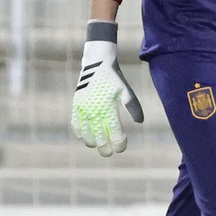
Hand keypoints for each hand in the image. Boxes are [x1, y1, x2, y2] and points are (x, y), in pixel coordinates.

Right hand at [70, 23, 143, 156]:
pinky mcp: (76, 106)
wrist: (96, 63)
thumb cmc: (114, 79)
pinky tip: (85, 136)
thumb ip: (133, 106)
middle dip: (105, 148)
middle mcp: (94, 111)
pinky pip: (75, 125)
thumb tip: (139, 122)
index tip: (121, 147)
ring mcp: (83, 109)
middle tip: (109, 152)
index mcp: (108, 108)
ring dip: (92, 143)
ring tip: (98, 145)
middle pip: (99, 138)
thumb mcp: (126, 91)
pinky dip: (79, 133)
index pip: (115, 134)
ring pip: (85, 134)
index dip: (119, 144)